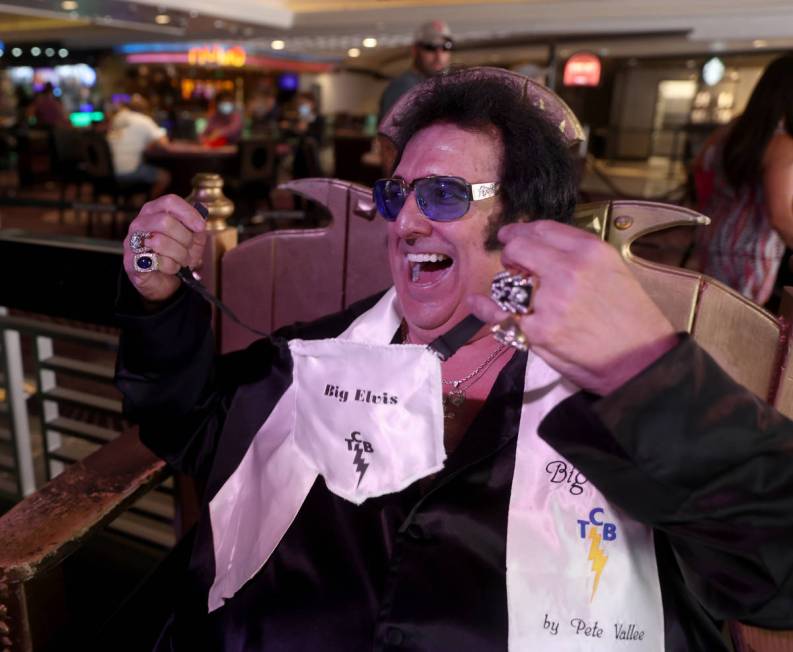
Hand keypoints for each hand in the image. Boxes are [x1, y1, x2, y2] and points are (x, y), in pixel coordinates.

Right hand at [123, 195, 206, 304]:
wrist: (164, 281)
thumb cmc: (176, 255)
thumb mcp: (192, 239)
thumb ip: (196, 228)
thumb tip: (200, 221)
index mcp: (154, 211)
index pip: (169, 202)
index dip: (188, 213)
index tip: (200, 227)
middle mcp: (140, 223)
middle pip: (165, 221)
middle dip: (184, 238)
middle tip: (189, 249)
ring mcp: (132, 242)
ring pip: (160, 241)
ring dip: (179, 255)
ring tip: (181, 260)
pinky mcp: (131, 262)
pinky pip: (156, 261)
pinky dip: (171, 267)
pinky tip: (171, 268)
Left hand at [468, 220, 677, 394]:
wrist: (641, 361)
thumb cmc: (631, 318)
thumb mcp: (614, 271)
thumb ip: (579, 255)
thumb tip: (542, 248)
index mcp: (590, 251)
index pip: (543, 229)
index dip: (521, 231)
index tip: (510, 235)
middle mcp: (568, 270)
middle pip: (519, 248)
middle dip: (510, 253)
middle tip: (511, 263)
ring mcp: (550, 301)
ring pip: (508, 281)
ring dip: (505, 284)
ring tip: (512, 291)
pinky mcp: (537, 331)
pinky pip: (500, 314)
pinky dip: (483, 308)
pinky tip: (476, 302)